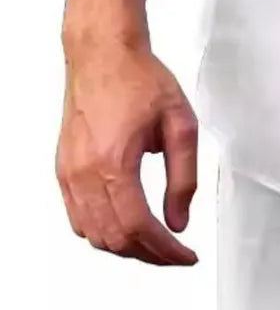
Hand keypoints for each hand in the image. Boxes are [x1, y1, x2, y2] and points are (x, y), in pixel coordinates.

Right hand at [56, 41, 198, 264]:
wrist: (103, 53)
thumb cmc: (140, 79)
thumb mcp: (180, 123)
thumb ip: (183, 176)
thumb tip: (180, 220)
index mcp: (114, 163)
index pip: (139, 228)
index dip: (165, 251)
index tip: (186, 256)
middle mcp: (85, 174)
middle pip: (114, 239)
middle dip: (148, 254)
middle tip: (175, 252)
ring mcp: (69, 174)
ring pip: (93, 235)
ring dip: (125, 246)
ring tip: (154, 241)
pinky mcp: (62, 169)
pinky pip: (77, 218)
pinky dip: (101, 231)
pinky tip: (124, 224)